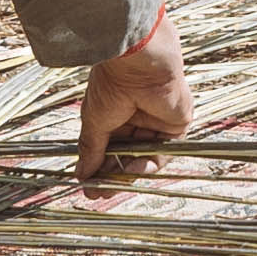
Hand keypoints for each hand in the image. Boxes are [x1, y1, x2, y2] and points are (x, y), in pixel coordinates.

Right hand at [74, 8, 193, 188]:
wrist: (137, 62)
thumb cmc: (112, 83)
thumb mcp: (95, 121)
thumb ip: (92, 151)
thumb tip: (81, 176)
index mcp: (116, 114)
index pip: (109, 149)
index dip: (99, 170)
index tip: (88, 188)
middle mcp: (136, 119)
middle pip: (126, 157)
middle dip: (113, 176)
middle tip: (99, 193)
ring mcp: (156, 122)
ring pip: (143, 158)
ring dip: (129, 174)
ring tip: (112, 186)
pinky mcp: (176, 125)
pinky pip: (163, 152)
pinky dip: (148, 165)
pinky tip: (133, 171)